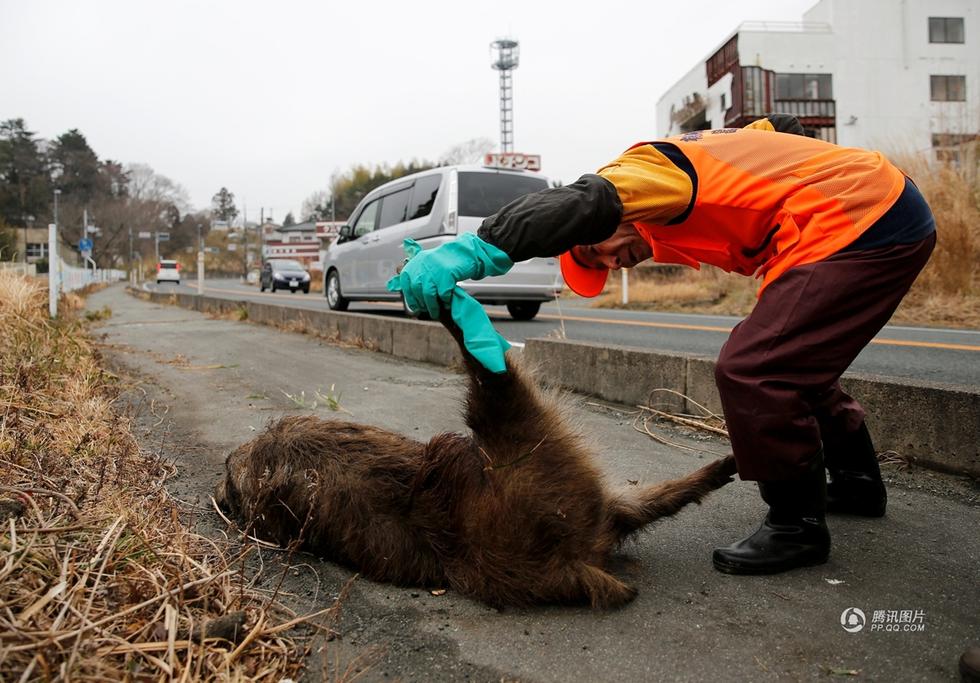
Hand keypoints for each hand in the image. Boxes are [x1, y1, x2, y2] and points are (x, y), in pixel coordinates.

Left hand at [386, 233, 512, 318]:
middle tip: (428, 311)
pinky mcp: (447, 273)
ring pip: (428, 294)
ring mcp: (435, 268)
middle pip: (417, 290)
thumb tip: (403, 290)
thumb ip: (416, 275)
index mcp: (416, 262)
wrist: (465, 252)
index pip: (406, 283)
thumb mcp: (427, 264)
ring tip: (436, 312)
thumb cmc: (447, 262)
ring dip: (432, 306)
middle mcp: (423, 264)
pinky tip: (447, 302)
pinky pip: (443, 292)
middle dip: (422, 304)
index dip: (410, 297)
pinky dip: (445, 300)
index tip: (415, 307)